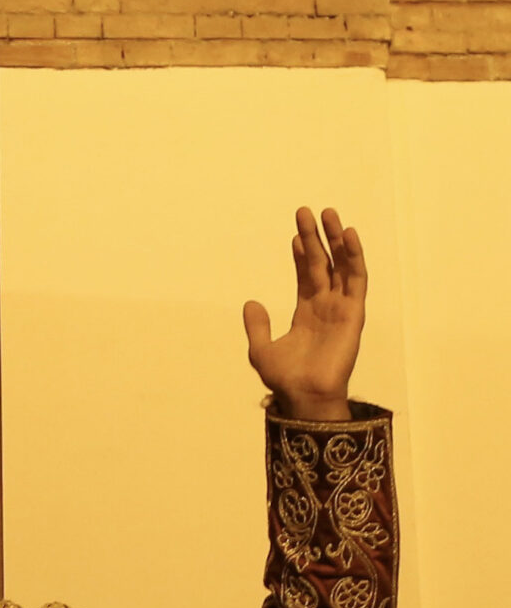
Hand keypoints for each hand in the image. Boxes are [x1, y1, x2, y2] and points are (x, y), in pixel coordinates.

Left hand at [242, 206, 363, 421]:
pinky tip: (348, 236)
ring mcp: (341, 306)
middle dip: (316, 237)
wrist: (304, 395)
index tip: (295, 234)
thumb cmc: (285, 378)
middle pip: (322, 263)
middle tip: (307, 212)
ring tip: (329, 215)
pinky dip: (354, 256)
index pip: (306, 275)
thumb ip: (256, 325)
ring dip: (337, 239)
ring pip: (342, 265)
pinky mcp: (354, 312)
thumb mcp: (261, 349)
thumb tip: (251, 302)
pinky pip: (357, 279)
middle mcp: (326, 305)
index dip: (301, 254)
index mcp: (306, 311)